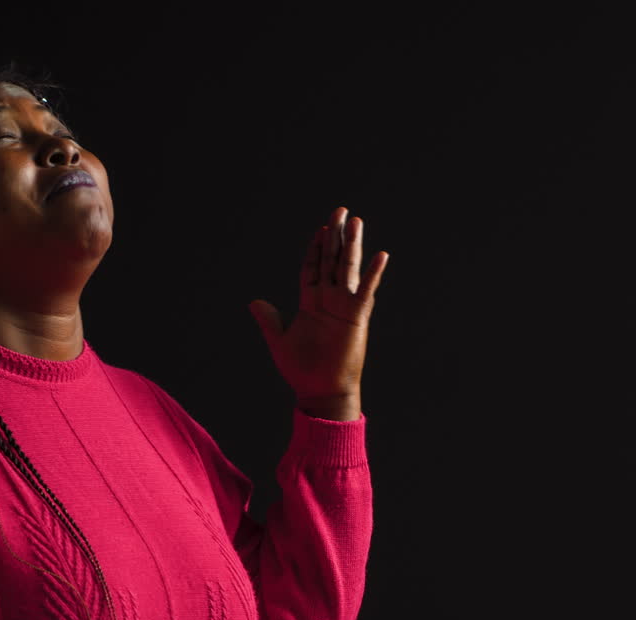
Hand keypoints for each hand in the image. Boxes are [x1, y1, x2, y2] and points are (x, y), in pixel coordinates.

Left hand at [248, 207, 388, 416]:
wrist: (321, 392)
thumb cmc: (302, 370)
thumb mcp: (279, 341)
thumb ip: (269, 320)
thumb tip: (254, 302)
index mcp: (310, 303)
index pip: (312, 267)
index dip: (315, 248)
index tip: (321, 228)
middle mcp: (328, 300)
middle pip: (331, 260)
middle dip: (335, 236)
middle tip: (340, 211)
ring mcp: (343, 307)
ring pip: (347, 269)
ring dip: (351, 245)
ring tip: (355, 222)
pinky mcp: (357, 317)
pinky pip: (365, 291)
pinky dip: (373, 273)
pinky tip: (380, 254)